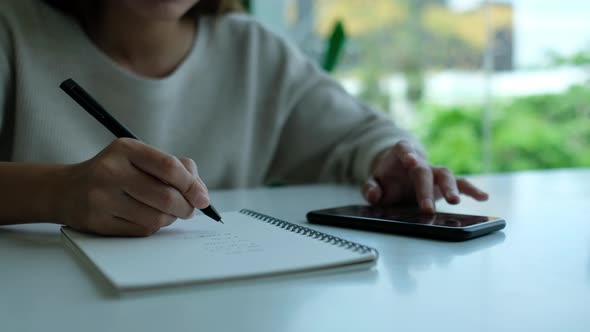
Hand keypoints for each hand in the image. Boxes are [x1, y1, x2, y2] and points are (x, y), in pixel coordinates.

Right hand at [57, 138, 208, 235]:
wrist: (67, 190)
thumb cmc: (114, 172)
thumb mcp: (138, 157)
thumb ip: (172, 167)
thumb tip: (200, 191)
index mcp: (126, 149)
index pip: (170, 168)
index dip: (192, 185)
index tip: (203, 198)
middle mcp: (111, 171)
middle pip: (166, 197)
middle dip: (186, 207)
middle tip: (190, 209)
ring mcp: (102, 198)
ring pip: (157, 218)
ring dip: (171, 219)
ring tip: (168, 213)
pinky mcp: (99, 222)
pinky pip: (142, 231)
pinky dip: (154, 227)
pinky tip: (149, 218)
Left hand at [362, 140, 487, 212]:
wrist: (395, 177)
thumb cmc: (385, 180)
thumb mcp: (373, 183)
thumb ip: (370, 188)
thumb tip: (374, 194)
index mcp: (400, 155)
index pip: (403, 149)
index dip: (407, 154)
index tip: (411, 161)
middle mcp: (420, 162)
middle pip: (425, 171)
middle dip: (426, 189)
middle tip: (426, 208)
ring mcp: (433, 172)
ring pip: (445, 175)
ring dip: (450, 188)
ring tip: (454, 202)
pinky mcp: (444, 184)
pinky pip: (461, 184)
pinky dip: (472, 190)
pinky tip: (483, 197)